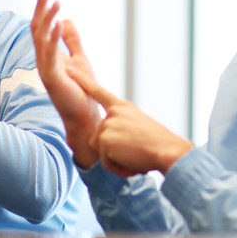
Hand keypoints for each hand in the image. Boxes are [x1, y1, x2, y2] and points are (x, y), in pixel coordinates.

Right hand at [31, 0, 103, 168]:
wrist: (83, 117)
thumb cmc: (81, 90)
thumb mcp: (79, 59)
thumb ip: (71, 41)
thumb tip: (65, 20)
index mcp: (48, 55)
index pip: (41, 26)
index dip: (43, 7)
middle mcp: (43, 60)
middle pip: (37, 27)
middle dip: (41, 6)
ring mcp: (45, 69)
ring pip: (41, 38)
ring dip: (48, 18)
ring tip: (55, 1)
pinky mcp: (53, 78)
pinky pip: (50, 55)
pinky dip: (52, 38)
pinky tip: (57, 23)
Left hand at [71, 66, 193, 177]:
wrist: (166, 149)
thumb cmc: (158, 142)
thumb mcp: (138, 125)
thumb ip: (121, 126)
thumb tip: (108, 142)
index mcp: (122, 107)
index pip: (98, 92)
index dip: (83, 80)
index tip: (69, 69)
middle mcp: (113, 113)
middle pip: (98, 138)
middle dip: (112, 150)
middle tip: (134, 151)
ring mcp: (108, 125)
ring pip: (101, 151)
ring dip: (115, 160)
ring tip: (134, 156)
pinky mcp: (104, 140)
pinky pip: (105, 163)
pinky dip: (118, 168)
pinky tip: (132, 162)